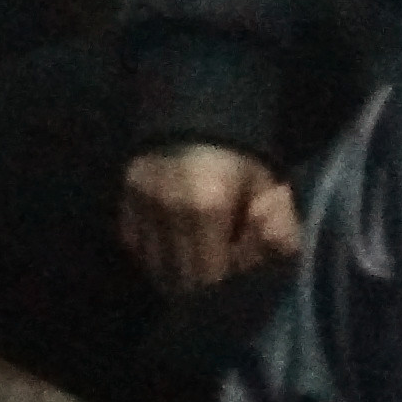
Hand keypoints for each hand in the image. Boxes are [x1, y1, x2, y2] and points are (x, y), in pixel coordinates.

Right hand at [120, 142, 298, 296]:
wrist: (196, 107)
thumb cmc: (240, 155)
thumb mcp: (268, 188)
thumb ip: (277, 231)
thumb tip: (264, 264)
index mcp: (206, 208)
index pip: (212, 278)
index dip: (227, 291)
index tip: (239, 286)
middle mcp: (166, 211)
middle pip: (180, 281)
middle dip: (201, 294)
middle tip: (219, 290)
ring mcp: (140, 205)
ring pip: (155, 269)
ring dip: (176, 280)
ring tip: (196, 277)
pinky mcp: (125, 199)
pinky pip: (136, 247)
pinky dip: (154, 259)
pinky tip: (172, 255)